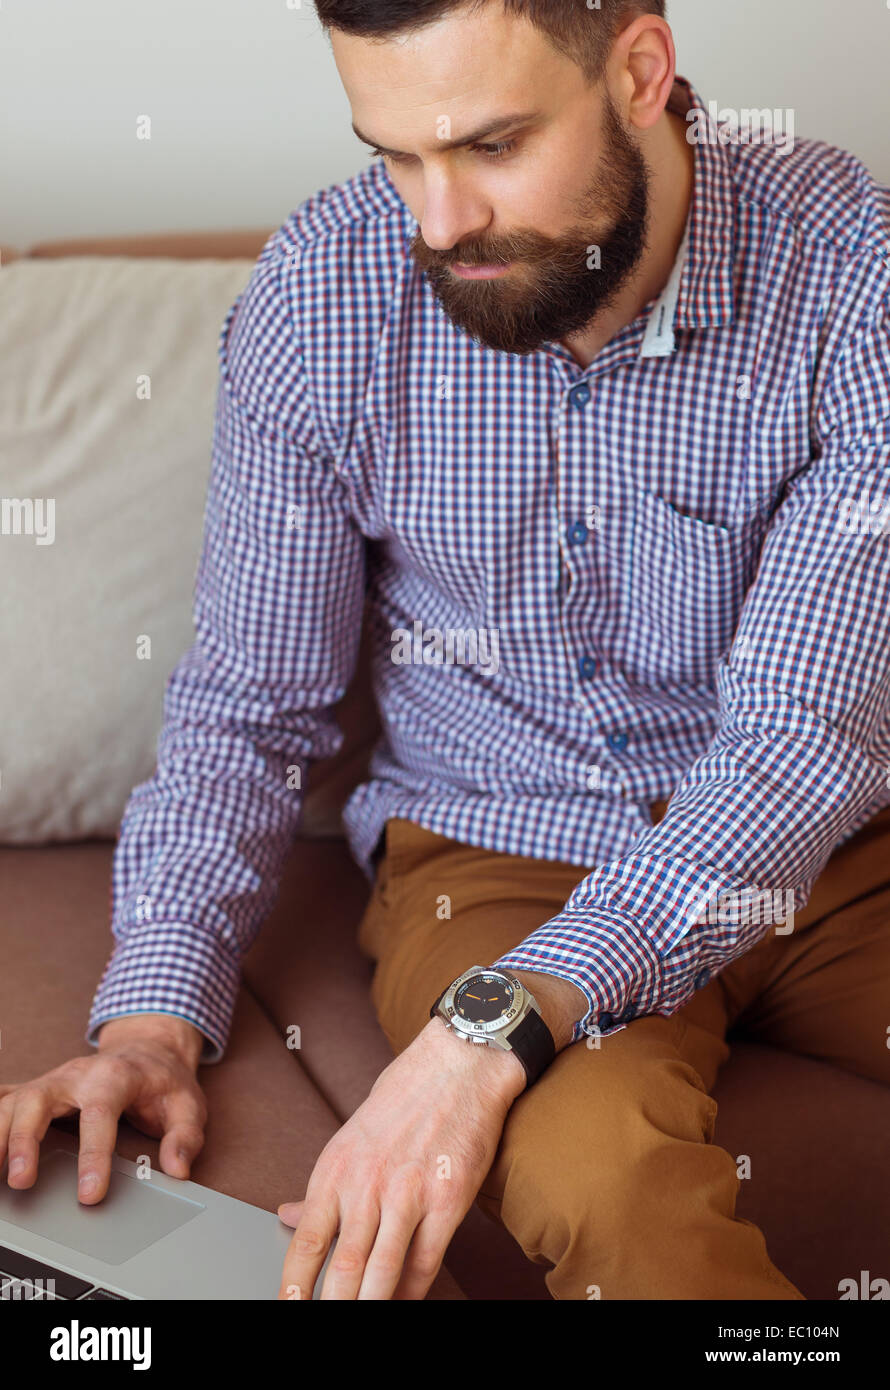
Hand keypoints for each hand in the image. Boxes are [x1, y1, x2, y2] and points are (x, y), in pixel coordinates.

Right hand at [0, 1014, 206, 1200]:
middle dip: (26, 1139)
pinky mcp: (39, 1089)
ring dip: (0, 1135)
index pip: (99, 1113)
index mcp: (115, 1076)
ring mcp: (54, 1080)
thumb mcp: (188, 1104)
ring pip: (15, 1101)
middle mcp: (77, 1074)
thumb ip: (185, 1136)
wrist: (147, 1050)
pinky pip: (8, 1100)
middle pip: (40, 1099)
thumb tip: (177, 1169)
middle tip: (20, 1181)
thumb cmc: (164, 1081)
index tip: (89, 1194)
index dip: (93, 1155)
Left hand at [276, 1017, 525, 1299]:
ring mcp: (409, 1195)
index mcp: (336, 1170)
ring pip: (383, 1274)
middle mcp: (368, 1185)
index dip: (294, 1288)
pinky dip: (411, 1291)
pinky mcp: (448, 1201)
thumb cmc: (403, 1098)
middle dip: (333, 1307)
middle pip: (343, 1269)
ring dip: (370, 1305)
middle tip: (327, 1322)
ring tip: (360, 1318)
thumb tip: (289, 1215)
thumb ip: (322, 1185)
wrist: (457, 1065)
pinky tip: (403, 1300)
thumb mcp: (349, 1137)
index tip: (289, 1310)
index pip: (306, 1244)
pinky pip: (425, 1262)